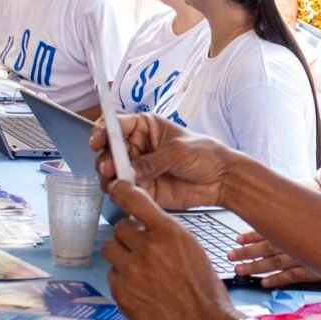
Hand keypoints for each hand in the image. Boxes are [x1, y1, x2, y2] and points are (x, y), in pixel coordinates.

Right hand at [90, 112, 234, 209]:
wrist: (222, 179)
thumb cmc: (205, 154)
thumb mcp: (178, 152)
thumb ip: (152, 162)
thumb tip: (128, 172)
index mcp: (145, 127)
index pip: (115, 125)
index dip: (102, 132)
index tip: (98, 141)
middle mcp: (138, 147)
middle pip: (108, 151)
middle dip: (104, 159)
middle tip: (109, 168)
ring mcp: (138, 168)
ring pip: (112, 173)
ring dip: (110, 178)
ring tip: (118, 182)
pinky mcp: (143, 188)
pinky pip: (125, 191)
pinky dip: (122, 193)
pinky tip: (128, 193)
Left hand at [101, 180, 238, 319]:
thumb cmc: (205, 290)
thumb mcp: (193, 249)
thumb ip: (167, 234)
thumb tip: (146, 225)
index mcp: (169, 233)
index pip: (134, 200)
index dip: (122, 191)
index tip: (117, 188)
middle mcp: (147, 249)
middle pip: (119, 227)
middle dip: (129, 234)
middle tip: (140, 245)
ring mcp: (131, 272)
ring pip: (110, 249)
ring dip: (122, 254)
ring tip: (138, 266)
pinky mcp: (121, 293)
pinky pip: (112, 274)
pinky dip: (122, 277)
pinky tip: (141, 287)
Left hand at [229, 230, 320, 287]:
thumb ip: (305, 222)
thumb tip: (288, 220)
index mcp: (300, 228)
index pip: (271, 231)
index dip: (253, 235)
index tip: (239, 238)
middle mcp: (299, 242)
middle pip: (268, 246)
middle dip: (247, 251)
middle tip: (231, 255)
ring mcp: (306, 257)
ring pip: (275, 262)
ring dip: (256, 266)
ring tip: (240, 270)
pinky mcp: (315, 271)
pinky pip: (292, 276)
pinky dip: (277, 279)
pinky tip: (264, 283)